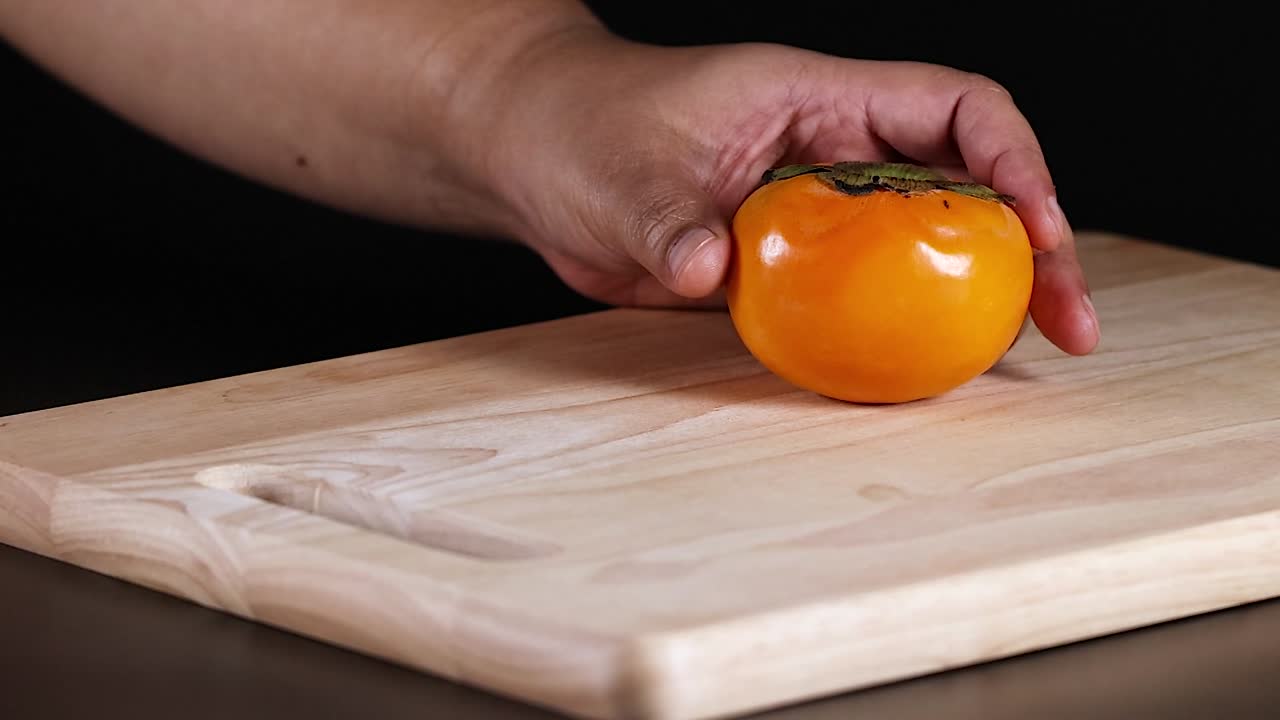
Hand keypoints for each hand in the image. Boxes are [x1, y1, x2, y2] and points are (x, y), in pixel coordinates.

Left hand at [484, 31, 1098, 355]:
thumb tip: (710, 266)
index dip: (1012, 162)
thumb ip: (668, 218)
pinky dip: (896, 331)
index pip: (953, 108)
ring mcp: (814, 212)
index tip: (1036, 232)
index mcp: (818, 99)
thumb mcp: (621, 170)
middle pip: (964, 187)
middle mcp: (832, 153)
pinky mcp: (786, 264)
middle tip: (1067, 323)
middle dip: (1030, 249)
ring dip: (975, 298)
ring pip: (921, 248)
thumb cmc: (579, 128)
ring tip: (1019, 356)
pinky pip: (860, 296)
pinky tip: (921, 372)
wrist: (536, 159)